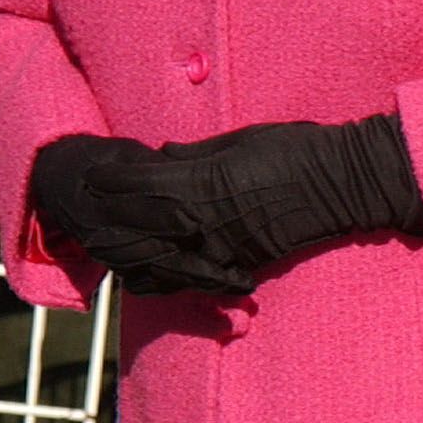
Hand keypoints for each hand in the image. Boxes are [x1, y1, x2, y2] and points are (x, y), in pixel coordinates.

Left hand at [30, 116, 422, 295]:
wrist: (342, 185)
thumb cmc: (293, 151)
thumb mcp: (237, 142)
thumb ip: (193, 156)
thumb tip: (159, 157)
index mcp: (196, 182)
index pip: (133, 187)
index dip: (106, 182)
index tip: (87, 175)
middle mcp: (200, 222)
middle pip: (133, 231)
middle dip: (104, 224)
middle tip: (80, 216)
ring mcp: (218, 250)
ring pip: (154, 264)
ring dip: (125, 256)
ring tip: (103, 249)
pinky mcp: (237, 267)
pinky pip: (188, 280)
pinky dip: (162, 278)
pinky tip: (146, 275)